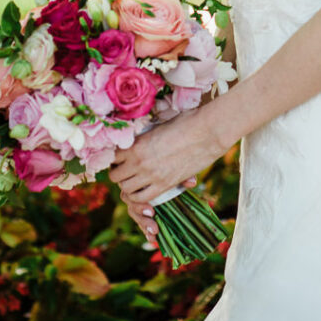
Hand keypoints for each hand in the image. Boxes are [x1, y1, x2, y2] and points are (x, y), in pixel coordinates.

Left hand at [109, 107, 226, 232]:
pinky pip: (142, 198)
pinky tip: (144, 189)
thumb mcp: (160, 125)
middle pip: (115, 176)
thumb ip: (146, 136)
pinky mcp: (164, 185)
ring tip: (135, 180)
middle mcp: (139, 161)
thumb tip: (138, 138)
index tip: (119, 157)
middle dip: (118, 173)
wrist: (208, 132)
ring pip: (125, 189)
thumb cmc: (186, 123)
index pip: (112, 156)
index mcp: (137, 143)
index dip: (114, 157)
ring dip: (127, 185)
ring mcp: (151, 175)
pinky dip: (139, 197)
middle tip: (126, 170)